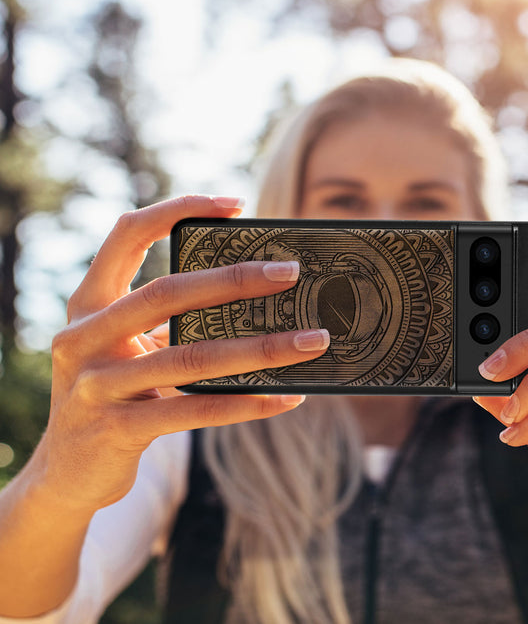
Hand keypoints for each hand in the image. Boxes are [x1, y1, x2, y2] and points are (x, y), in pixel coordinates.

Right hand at [39, 195, 328, 513]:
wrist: (66, 472)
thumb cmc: (115, 393)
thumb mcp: (127, 348)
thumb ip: (169, 322)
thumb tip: (258, 300)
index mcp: (89, 303)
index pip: (127, 235)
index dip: (179, 210)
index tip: (236, 204)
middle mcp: (83, 337)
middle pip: (167, 292)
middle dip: (235, 279)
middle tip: (291, 273)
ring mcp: (96, 385)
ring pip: (191, 357)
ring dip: (261, 348)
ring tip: (313, 341)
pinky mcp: (116, 430)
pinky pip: (195, 411)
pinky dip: (247, 403)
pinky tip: (287, 398)